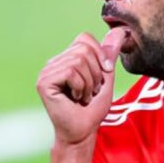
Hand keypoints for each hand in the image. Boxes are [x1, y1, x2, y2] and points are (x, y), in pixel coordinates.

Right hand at [36, 29, 126, 144]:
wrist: (83, 132)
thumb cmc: (93, 109)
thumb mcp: (106, 77)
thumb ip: (109, 54)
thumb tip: (120, 30)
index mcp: (66, 59)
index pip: (85, 38)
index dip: (100, 55)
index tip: (104, 75)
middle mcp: (54, 62)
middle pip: (84, 49)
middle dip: (96, 72)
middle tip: (91, 90)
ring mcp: (46, 71)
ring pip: (79, 60)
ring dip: (89, 83)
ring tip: (84, 96)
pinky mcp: (43, 82)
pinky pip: (71, 72)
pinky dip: (81, 87)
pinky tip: (75, 99)